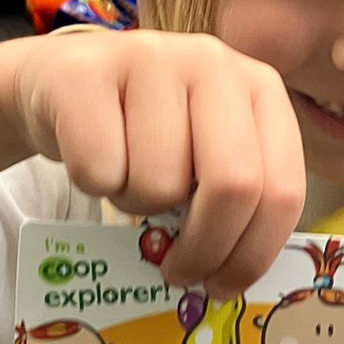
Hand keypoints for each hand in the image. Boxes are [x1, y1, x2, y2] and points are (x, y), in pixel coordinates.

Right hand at [10, 29, 305, 297]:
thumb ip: (233, 196)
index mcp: (259, 88)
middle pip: (233, 185)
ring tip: (127, 175)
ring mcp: (149, 58)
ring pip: (159, 182)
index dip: (255, 251)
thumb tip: (234, 275)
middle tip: (178, 270)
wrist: (60, 83)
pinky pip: (100, 170)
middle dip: (205, 247)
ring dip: (137, 204)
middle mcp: (213, 62)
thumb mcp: (203, 154)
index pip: (283, 187)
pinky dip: (94, 184)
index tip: (224, 285)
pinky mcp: (85, 73)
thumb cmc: (143, 132)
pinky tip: (93, 155)